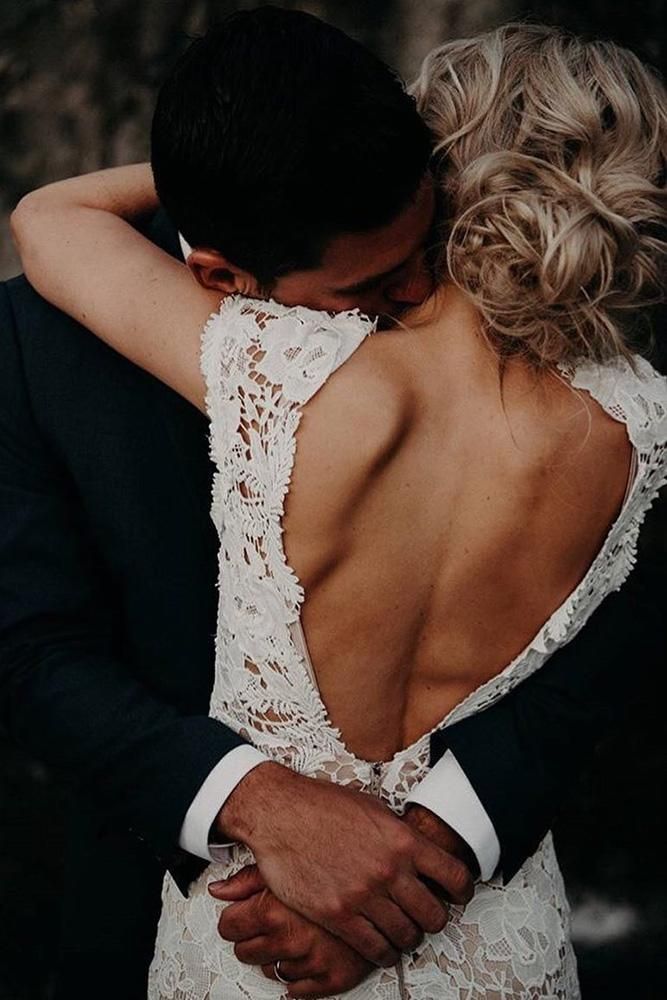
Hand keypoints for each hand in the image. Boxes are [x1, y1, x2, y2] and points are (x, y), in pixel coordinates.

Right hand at [211, 762, 473, 966]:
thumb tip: (416, 852)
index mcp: (403, 840)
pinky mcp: (338, 915)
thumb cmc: (321, 805)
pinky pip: (374, 948)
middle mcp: (389, 870)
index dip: (462, 891)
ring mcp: (364, 895)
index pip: (454, 876)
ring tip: (402, 931)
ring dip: (408, 937)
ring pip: (406, 935)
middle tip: (426, 916)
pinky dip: (383, 952)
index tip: (459, 896)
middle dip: (434, 918)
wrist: (279, 814)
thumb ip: (397, 835)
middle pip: (434, 914)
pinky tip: (381, 946)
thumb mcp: (372, 809)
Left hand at [211, 866, 374, 997]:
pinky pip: (300, 990)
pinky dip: (298, 977)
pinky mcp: (337, 976)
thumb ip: (248, 879)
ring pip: (274, 971)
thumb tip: (217, 890)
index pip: (229, 928)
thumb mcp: (286, 858)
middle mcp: (292, 938)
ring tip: (293, 934)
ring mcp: (315, 959)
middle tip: (269, 923)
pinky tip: (303, 956)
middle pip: (247, 952)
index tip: (242, 916)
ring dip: (279, 955)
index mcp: (274, 909)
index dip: (235, 919)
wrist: (385, 870)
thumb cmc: (331, 857)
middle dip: (254, 938)